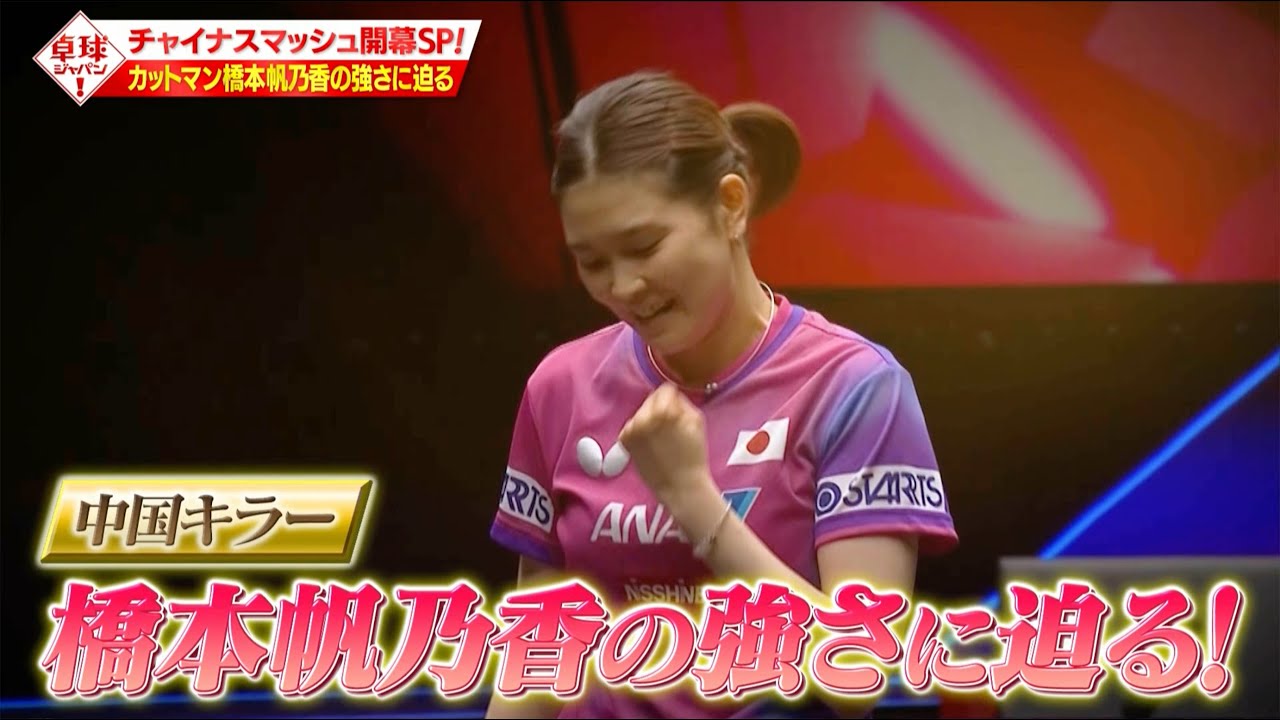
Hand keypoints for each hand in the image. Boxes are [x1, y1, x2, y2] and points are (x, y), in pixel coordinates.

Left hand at [618, 383, 714, 504]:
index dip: (674, 398)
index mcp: (663, 410)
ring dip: (649, 419)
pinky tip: (651, 444)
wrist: (680, 485)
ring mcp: (631, 429)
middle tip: (670, 426)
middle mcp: (643, 417)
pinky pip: (632, 426)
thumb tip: (672, 395)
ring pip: (641, 412)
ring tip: (661, 437)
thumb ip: (684, 401)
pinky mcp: (624, 441)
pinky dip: (640, 431)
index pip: (665, 389)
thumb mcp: (697, 421)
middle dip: (660, 408)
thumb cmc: (693, 454)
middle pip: (651, 399)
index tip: (678, 409)